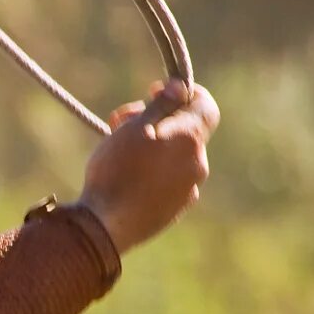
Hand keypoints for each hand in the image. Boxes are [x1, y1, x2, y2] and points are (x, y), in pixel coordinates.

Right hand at [75, 80, 219, 254]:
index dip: (185, 93)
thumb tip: (181, 87)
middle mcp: (197, 164)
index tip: (157, 92)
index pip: (206, 106)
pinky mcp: (175, 209)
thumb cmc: (116, 171)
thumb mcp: (135, 128)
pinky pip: (170, 180)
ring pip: (176, 156)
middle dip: (158, 120)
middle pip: (185, 131)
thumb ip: (161, 105)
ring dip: (154, 146)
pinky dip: (154, 171)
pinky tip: (128, 177)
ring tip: (119, 151)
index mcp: (190, 140)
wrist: (106, 225)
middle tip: (123, 121)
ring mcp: (188, 190)